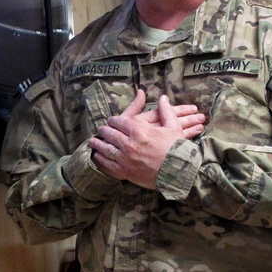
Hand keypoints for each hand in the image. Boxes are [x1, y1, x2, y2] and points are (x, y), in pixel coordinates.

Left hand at [88, 90, 204, 187]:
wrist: (178, 173)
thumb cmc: (177, 149)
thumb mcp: (173, 127)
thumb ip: (165, 111)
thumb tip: (163, 98)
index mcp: (139, 131)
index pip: (119, 122)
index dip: (114, 120)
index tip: (111, 120)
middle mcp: (129, 144)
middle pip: (110, 134)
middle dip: (104, 131)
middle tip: (101, 129)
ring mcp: (125, 159)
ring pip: (106, 149)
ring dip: (98, 144)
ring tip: (92, 141)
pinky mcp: (125, 173)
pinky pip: (108, 166)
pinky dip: (101, 160)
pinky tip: (97, 157)